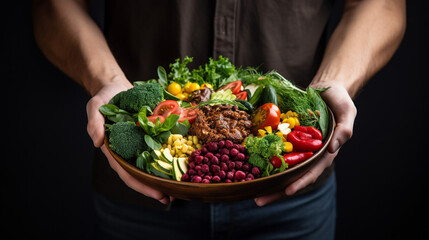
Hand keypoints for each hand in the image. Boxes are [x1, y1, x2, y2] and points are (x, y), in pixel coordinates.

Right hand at [86, 79, 173, 204]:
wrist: (117, 86)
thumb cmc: (104, 98)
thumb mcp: (95, 107)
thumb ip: (94, 123)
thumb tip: (97, 142)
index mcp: (115, 149)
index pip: (127, 172)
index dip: (142, 185)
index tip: (157, 194)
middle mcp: (129, 149)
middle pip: (143, 173)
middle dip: (156, 187)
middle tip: (173, 198)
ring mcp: (141, 142)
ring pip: (153, 163)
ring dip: (165, 175)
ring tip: (180, 186)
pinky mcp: (151, 133)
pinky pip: (161, 146)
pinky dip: (171, 154)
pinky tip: (183, 162)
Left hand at [254, 83, 356, 205]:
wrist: (325, 89)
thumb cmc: (338, 101)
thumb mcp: (346, 111)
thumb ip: (344, 128)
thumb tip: (334, 148)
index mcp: (324, 153)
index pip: (311, 172)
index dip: (300, 182)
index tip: (287, 191)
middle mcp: (308, 155)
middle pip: (291, 177)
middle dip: (276, 190)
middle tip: (258, 201)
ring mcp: (296, 148)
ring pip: (280, 169)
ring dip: (266, 181)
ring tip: (250, 192)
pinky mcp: (286, 139)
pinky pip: (273, 152)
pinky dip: (263, 161)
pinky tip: (248, 168)